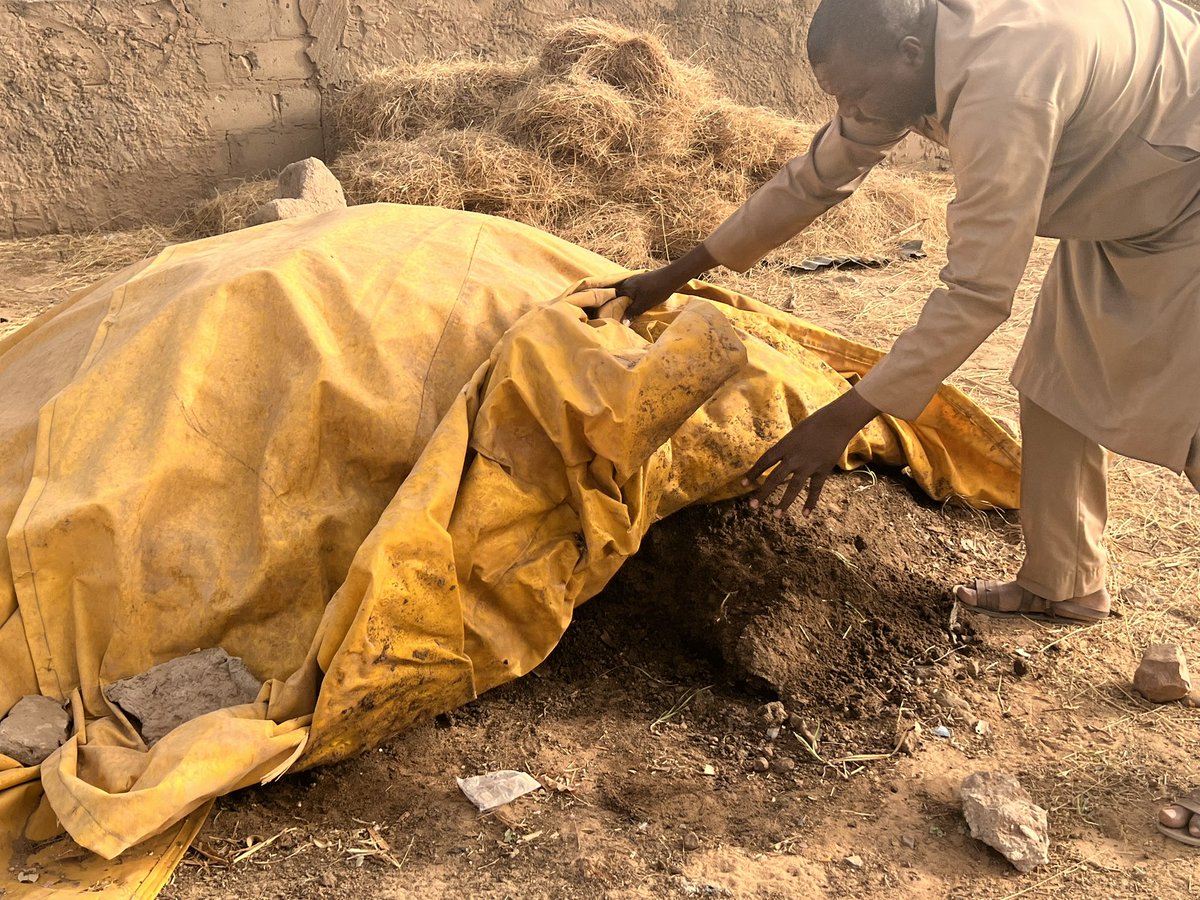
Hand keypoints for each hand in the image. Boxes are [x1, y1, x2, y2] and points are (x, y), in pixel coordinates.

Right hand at [614, 268, 682, 320]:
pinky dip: (636, 297)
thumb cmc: (656, 291)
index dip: (614, 309)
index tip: (616, 318)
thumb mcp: (643, 305)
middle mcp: (627, 282)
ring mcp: (635, 279)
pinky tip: (640, 302)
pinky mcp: (642, 279)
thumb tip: (623, 323)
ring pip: (628, 293)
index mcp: (625, 288)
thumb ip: (632, 313)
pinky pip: (635, 290)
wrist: (672, 276)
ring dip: (630, 302)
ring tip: (632, 312)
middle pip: (621, 296)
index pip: (614, 300)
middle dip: (622, 306)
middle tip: (624, 317)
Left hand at [743, 388, 879, 514]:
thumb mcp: (794, 433)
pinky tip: (805, 514)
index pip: (765, 461)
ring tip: (776, 516)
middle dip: (763, 493)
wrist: (838, 421)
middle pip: (775, 478)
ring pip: (794, 487)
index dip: (753, 473)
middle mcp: (794, 457)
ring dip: (784, 502)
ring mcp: (809, 465)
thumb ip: (786, 448)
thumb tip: (777, 462)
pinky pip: (815, 489)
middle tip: (753, 506)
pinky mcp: (823, 470)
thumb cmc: (815, 423)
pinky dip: (811, 502)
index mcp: (785, 445)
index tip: (743, 484)